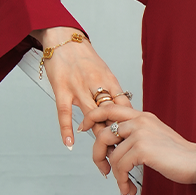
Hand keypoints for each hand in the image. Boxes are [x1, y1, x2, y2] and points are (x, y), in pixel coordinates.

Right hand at [32, 26, 129, 148]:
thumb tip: (124, 113)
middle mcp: (96, 84)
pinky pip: (65, 113)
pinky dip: (67, 130)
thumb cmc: (84, 57)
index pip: (124, 107)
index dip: (129, 126)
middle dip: (116, 135)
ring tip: (102, 156)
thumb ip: (112, 93)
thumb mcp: (104, 72)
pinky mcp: (61, 89)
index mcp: (110, 80)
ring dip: (97, 136)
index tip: (133, 142)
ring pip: (92, 116)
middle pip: (110, 115)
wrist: (63, 38)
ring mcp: (78, 87)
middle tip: (121, 154)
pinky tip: (69, 144)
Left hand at [81, 97, 195, 194]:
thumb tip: (115, 148)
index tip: (84, 129)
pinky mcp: (142, 149)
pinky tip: (129, 188)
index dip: (92, 117)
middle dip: (97, 155)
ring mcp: (140, 133)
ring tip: (125, 185)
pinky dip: (122, 181)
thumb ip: (136, 136)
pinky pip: (120, 167)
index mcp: (142, 116)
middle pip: (102, 133)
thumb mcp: (155, 137)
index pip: (109, 108)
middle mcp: (139, 121)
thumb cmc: (179, 155)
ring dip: (115, 176)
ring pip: (111, 155)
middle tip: (103, 169)